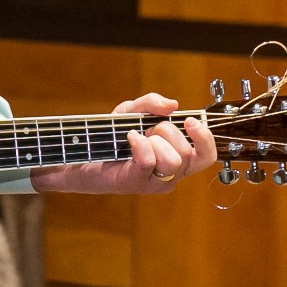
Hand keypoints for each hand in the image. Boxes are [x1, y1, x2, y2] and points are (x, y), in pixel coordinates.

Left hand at [31, 93, 217, 194]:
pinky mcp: (135, 183)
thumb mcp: (130, 112)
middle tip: (146, 129)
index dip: (204, 138)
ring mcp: (154, 182)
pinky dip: (139, 144)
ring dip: (155, 140)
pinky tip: (129, 138)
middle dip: (167, 132)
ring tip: (137, 136)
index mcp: (177, 157)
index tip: (188, 121)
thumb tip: (172, 105)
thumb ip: (150, 104)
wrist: (79, 153)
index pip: (207, 156)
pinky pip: (148, 162)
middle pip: (187, 153)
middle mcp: (170, 174)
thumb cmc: (109, 136)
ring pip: (172, 160)